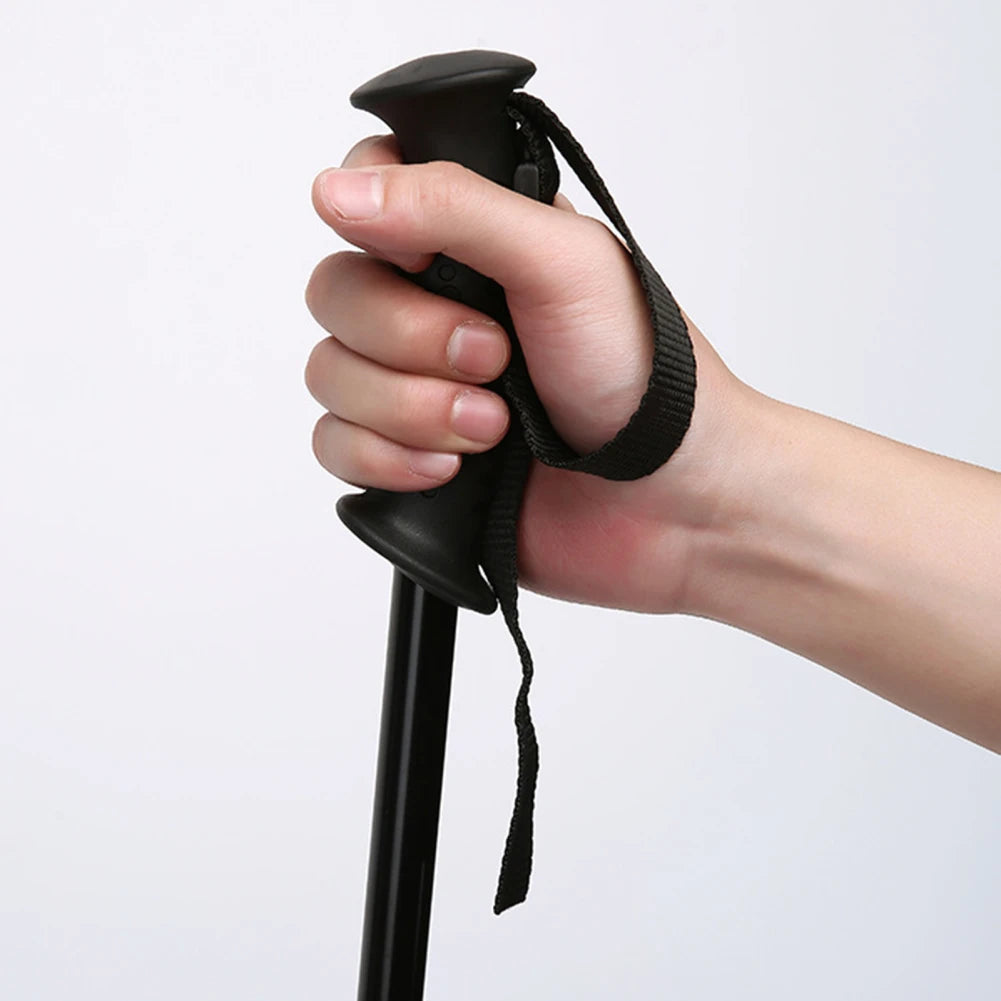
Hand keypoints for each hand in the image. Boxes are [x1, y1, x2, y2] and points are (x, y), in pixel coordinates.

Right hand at [305, 135, 750, 612]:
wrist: (674, 504)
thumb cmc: (647, 377)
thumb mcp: (564, 263)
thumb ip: (453, 208)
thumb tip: (338, 190)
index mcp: (474, 239)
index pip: (366, 191)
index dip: (374, 226)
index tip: (426, 262)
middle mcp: (434, 305)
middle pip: (335, 293)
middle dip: (409, 339)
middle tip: (495, 360)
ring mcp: (416, 383)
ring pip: (328, 374)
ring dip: (410, 407)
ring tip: (493, 429)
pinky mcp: (405, 456)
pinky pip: (334, 445)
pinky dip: (389, 460)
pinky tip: (453, 470)